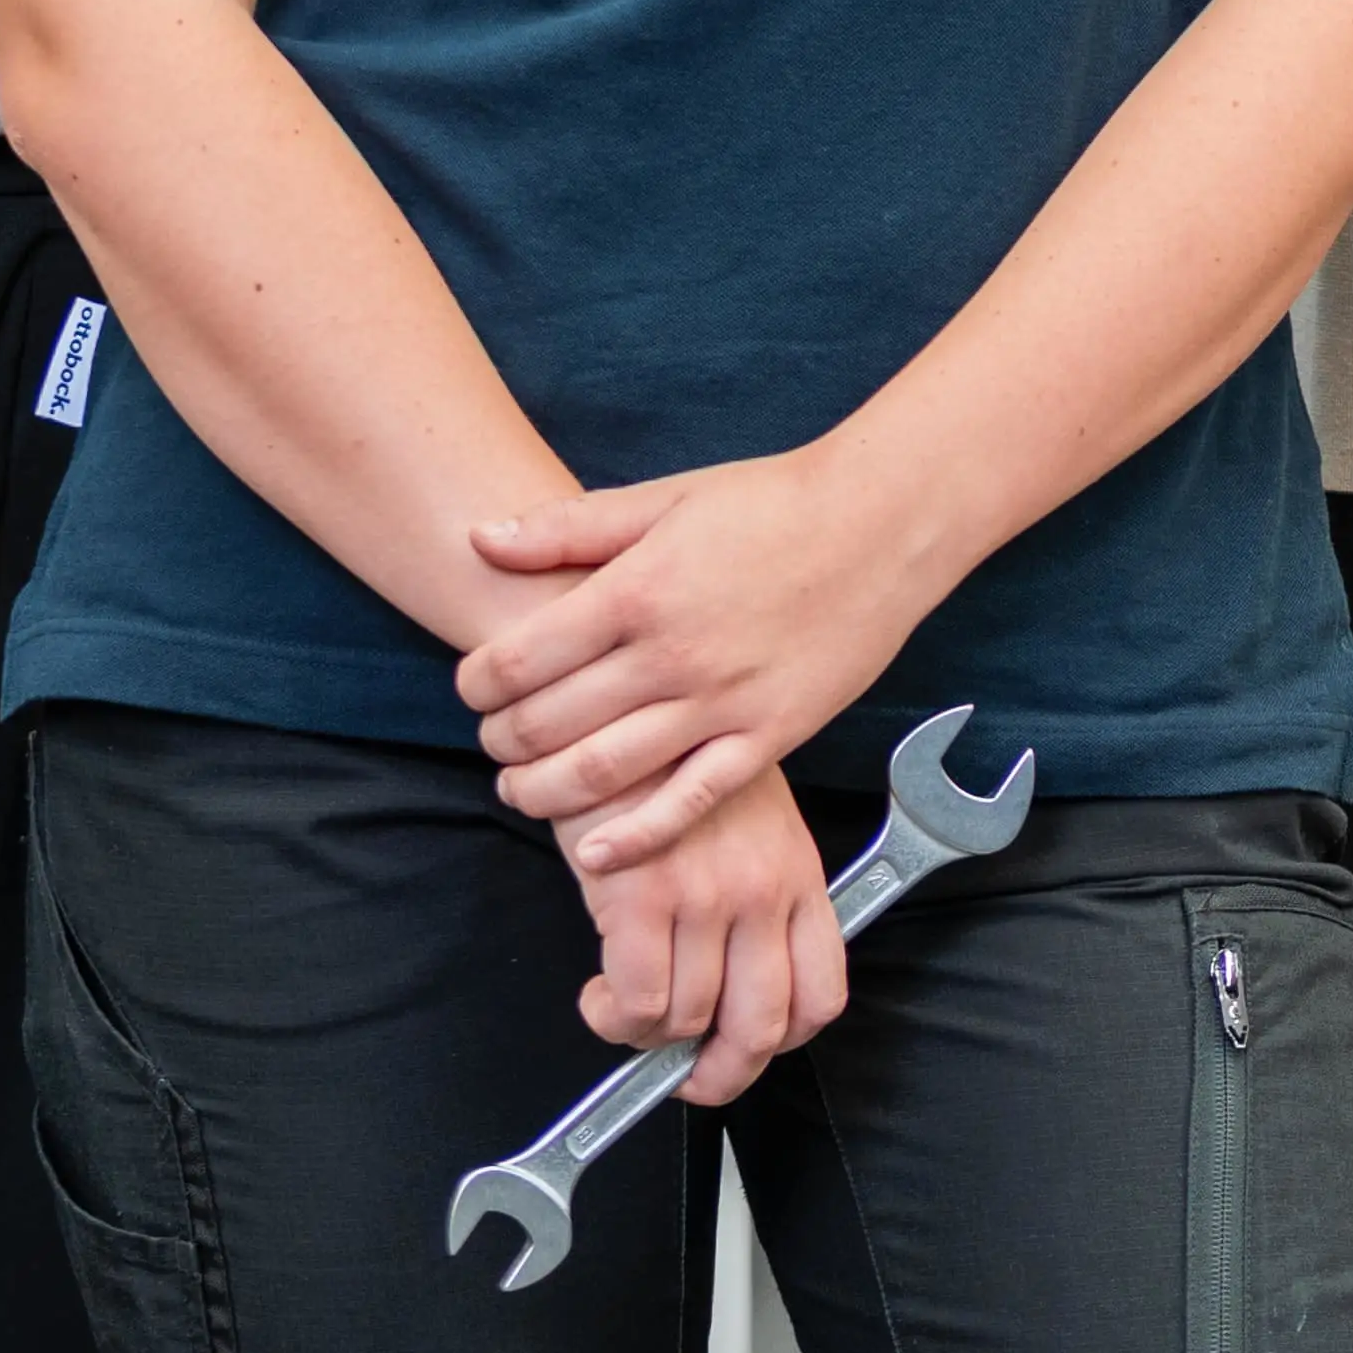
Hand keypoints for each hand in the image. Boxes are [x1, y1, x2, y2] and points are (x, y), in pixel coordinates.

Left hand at [455, 444, 938, 848]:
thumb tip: (481, 538)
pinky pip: (689, 801)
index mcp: (635, 590)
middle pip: (550, 722)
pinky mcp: (768, 737)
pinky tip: (595, 855)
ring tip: (520, 791)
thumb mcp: (664, 498)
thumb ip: (567, 527)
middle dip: (502, 741)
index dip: (477, 683)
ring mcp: (721, 702)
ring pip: (605, 772)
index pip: (520, 657)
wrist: (879, 525)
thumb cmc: (771, 504)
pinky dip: (635, 836)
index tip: (472, 689)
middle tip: (491, 743)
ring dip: (544, 792)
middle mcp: (670, 654)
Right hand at [579, 789, 850, 1102]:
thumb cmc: (671, 758)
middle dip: (718, 1074)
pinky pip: (637, 1003)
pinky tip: (600, 995)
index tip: (743, 1049)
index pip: (821, 993)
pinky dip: (616, 1017)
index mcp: (797, 877)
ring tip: (623, 1010)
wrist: (617, 699)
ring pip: (687, 1022)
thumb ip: (753, 893)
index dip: (781, 1042)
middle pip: (760, 1029)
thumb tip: (728, 973)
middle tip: (680, 1075)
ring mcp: (705, 896)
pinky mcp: (642, 895)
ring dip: (649, 1036)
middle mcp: (762, 893)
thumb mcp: (746, 821)